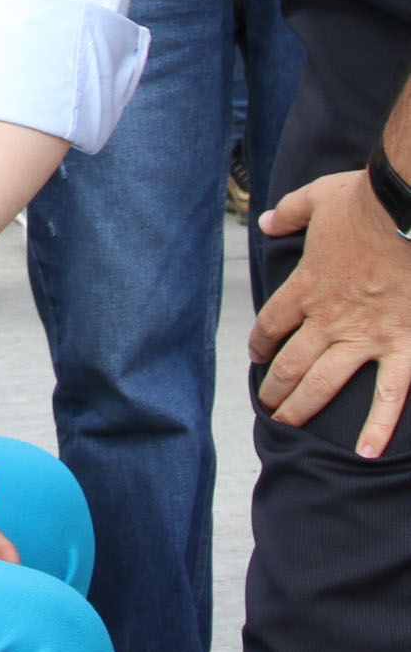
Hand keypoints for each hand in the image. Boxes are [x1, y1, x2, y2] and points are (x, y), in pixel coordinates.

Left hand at [252, 167, 410, 455]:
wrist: (410, 210)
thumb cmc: (366, 202)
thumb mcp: (316, 198)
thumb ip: (288, 212)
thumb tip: (266, 221)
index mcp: (307, 285)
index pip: (272, 323)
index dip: (260, 342)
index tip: (255, 355)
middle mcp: (329, 318)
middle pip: (290, 361)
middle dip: (274, 386)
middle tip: (266, 405)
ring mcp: (365, 336)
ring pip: (323, 382)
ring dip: (301, 407)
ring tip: (287, 425)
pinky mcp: (402, 346)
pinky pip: (389, 394)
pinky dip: (377, 426)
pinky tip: (365, 452)